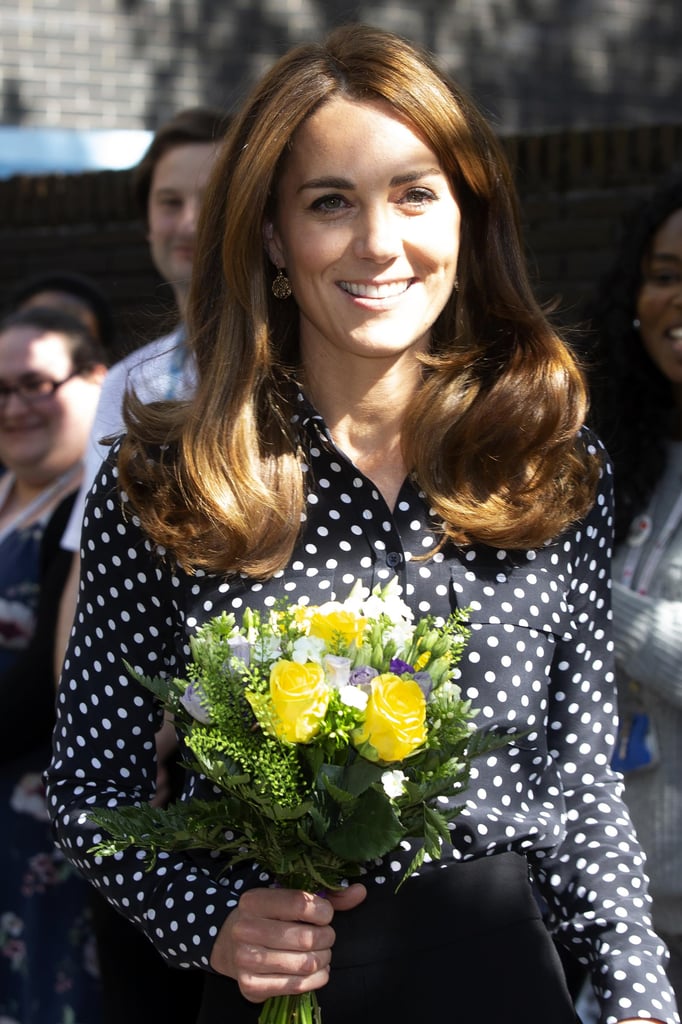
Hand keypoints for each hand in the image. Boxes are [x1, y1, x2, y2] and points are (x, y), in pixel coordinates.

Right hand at [210, 883, 366, 1003]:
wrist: (231, 947)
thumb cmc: (269, 918)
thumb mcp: (290, 899)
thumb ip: (327, 896)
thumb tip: (360, 891)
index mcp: (253, 901)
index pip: (300, 904)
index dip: (323, 911)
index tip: (326, 915)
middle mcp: (244, 929)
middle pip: (306, 938)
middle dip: (326, 938)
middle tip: (327, 937)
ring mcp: (245, 959)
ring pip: (305, 964)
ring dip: (323, 959)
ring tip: (323, 953)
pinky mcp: (250, 986)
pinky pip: (297, 986)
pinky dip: (317, 979)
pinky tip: (317, 970)